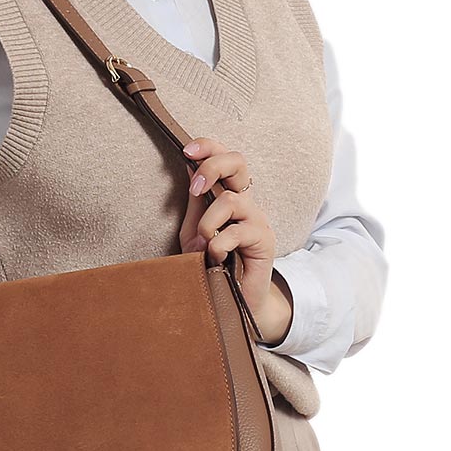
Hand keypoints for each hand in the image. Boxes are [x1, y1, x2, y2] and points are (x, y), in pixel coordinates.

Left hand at [179, 138, 293, 345]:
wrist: (228, 303)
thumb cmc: (210, 267)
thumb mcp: (194, 231)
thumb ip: (194, 202)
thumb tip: (189, 165)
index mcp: (229, 196)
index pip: (225, 157)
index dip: (208, 147)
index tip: (186, 151)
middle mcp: (246, 203)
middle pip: (237, 161)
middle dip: (211, 167)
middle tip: (195, 189)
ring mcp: (257, 220)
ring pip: (231, 200)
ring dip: (208, 222)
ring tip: (203, 245)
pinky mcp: (264, 240)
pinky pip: (237, 231)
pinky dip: (218, 245)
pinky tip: (215, 259)